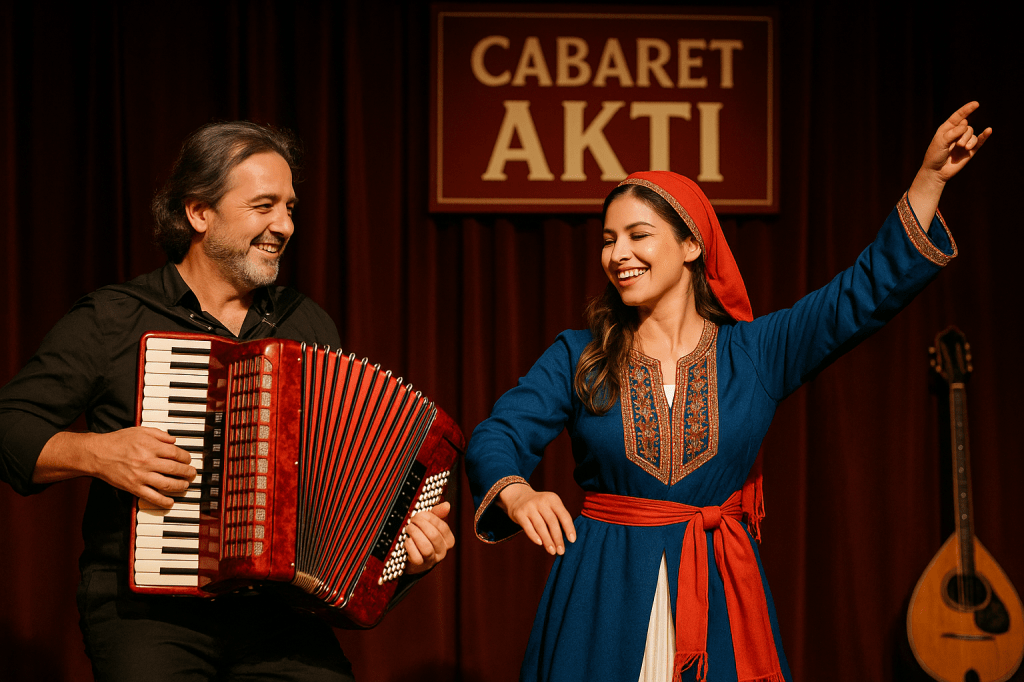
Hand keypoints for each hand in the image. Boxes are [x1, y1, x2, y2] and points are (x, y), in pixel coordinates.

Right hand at [86, 427, 195, 507]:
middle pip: (175, 469)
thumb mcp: (140, 430)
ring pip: (167, 484)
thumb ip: (159, 434)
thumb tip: (174, 440)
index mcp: (151, 446)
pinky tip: (170, 502)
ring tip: (184, 485)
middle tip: (192, 474)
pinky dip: (163, 501)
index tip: (188, 460)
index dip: (186, 458)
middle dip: (188, 473)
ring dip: (180, 486)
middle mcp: (147, 461)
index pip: (176, 453)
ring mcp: (141, 476)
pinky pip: (152, 497)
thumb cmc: (118, 441)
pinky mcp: (133, 487)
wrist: (97, 454)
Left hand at [404, 501, 455, 574]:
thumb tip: (447, 505)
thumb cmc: (423, 537)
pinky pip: (416, 556)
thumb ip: (437, 514)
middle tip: (412, 520)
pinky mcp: (420, 565)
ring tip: (409, 528)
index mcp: (448, 540)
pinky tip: (407, 540)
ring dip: (414, 534)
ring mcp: (432, 560)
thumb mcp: (430, 524)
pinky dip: (410, 546)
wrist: (413, 558)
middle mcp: (443, 551)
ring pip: (426, 547)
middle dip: (420, 525)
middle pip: (433, 535)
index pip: (442, 526)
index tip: (419, 514)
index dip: (429, 518)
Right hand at [498, 483, 575, 554]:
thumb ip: (558, 518)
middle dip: (558, 538)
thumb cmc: (540, 507)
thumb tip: (566, 540)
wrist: (518, 498)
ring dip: (547, 541)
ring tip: (552, 551)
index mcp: (552, 499)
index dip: (569, 528)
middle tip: (561, 551)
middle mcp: (541, 501)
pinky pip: (528, 528)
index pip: (563, 515)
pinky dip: (534, 536)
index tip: (572, 540)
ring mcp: (529, 507)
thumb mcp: (551, 506)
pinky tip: (540, 543)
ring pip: (540, 526)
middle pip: (552, 522)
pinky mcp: (519, 513)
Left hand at [908, 102, 991, 225]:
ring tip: (962, 148)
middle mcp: (957, 134)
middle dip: (964, 134)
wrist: (936, 172)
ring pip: (972, 134)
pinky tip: (988, 130)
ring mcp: (964, 142)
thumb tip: (965, 125)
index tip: (976, 104)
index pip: (958, 116)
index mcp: (947, 129)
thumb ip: (952, 133)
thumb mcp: (940, 142)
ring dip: (969, 140)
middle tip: (958, 144)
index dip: (967, 109)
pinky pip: (979, 141)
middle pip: (967, 127)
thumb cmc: (935, 156)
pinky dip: (984, 136)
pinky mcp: (970, 151)